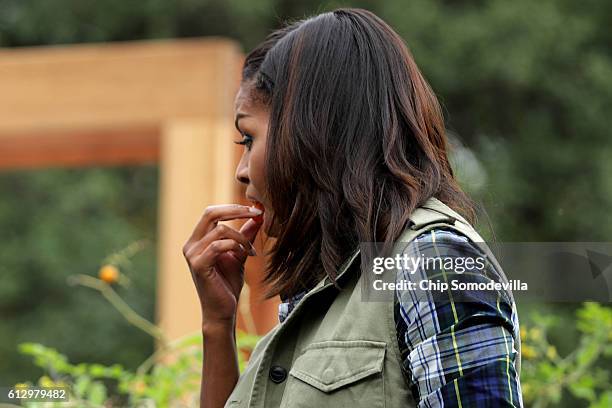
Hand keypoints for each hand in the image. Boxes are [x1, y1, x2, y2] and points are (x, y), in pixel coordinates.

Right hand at [182, 204, 262, 328]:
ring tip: (251, 251)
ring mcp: (192, 254)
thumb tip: (258, 216)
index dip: (233, 208)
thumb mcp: (239, 254)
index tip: (255, 209)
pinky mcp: (199, 265)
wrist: (222, 311)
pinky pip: (219, 245)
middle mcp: (191, 244)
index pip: (211, 212)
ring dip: (241, 237)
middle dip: (236, 210)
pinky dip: (236, 246)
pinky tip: (246, 255)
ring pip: (220, 230)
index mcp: (197, 240)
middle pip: (210, 213)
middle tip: (257, 213)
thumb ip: (245, 235)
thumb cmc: (228, 284)